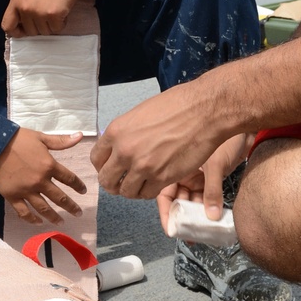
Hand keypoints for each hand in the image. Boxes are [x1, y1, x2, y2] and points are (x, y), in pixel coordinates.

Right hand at [0, 128, 86, 222]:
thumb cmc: (18, 139)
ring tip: (61, 222)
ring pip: (43, 209)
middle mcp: (40, 181)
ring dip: (54, 217)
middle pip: (60, 198)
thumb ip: (61, 141)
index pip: (69, 178)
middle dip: (71, 207)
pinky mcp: (13, 197)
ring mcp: (26, 191)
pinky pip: (24, 212)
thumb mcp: (41, 137)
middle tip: (78, 213)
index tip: (83, 191)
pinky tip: (38, 222)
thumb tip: (80, 136)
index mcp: (49, 166)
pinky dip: (31, 219)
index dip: (78, 185)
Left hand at [2, 0, 88, 36]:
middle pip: (30, 31)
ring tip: (56, 8)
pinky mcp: (53, 14)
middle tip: (48, 14)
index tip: (25, 31)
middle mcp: (25, 7)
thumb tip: (24, 22)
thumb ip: (22, 4)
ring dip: (52, 24)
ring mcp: (39, 12)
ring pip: (45, 32)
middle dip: (40, 26)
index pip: (7, 26)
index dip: (17, 32)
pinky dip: (62, 22)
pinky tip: (63, 9)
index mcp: (15, 0)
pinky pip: (57, 29)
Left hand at [92, 80, 221, 199]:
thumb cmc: (177, 105)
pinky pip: (146, 194)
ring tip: (140, 184)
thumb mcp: (140, 113)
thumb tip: (121, 146)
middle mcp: (125, 151)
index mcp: (116, 131)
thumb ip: (126, 133)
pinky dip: (148, 192)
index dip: (103, 166)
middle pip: (106, 180)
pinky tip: (154, 184)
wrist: (204, 111)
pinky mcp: (162, 178)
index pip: (96, 158)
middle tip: (122, 182)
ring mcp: (143, 167)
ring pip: (126, 191)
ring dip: (131, 190)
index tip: (111, 168)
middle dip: (113, 183)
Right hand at [155, 133, 255, 232]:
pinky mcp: (211, 177)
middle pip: (177, 200)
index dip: (166, 212)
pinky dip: (207, 208)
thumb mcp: (215, 164)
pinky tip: (211, 220)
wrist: (243, 125)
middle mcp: (182, 171)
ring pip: (191, 200)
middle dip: (181, 217)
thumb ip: (212, 190)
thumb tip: (212, 215)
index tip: (171, 228)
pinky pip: (205, 197)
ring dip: (195, 215)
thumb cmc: (225, 136)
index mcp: (173, 164)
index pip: (163, 194)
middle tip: (187, 233)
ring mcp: (196, 175)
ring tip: (200, 230)